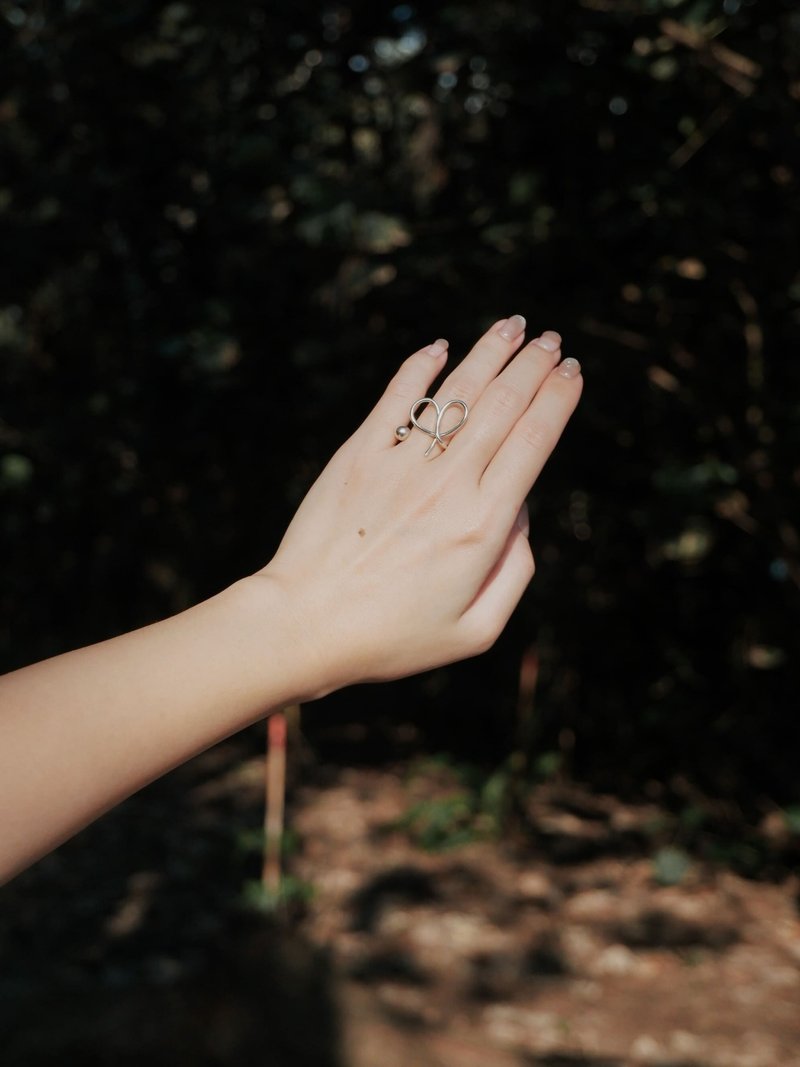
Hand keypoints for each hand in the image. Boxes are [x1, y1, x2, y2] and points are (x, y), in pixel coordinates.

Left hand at [254, 316, 581, 695]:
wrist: (304, 624)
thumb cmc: (391, 637)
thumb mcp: (475, 631)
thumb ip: (515, 571)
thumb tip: (521, 512)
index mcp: (482, 525)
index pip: (533, 441)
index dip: (558, 400)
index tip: (572, 372)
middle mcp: (447, 484)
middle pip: (502, 406)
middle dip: (533, 365)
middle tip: (551, 339)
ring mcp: (399, 464)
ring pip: (456, 392)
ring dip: (489, 353)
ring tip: (512, 326)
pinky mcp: (358, 455)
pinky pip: (397, 398)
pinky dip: (420, 367)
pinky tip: (439, 347)